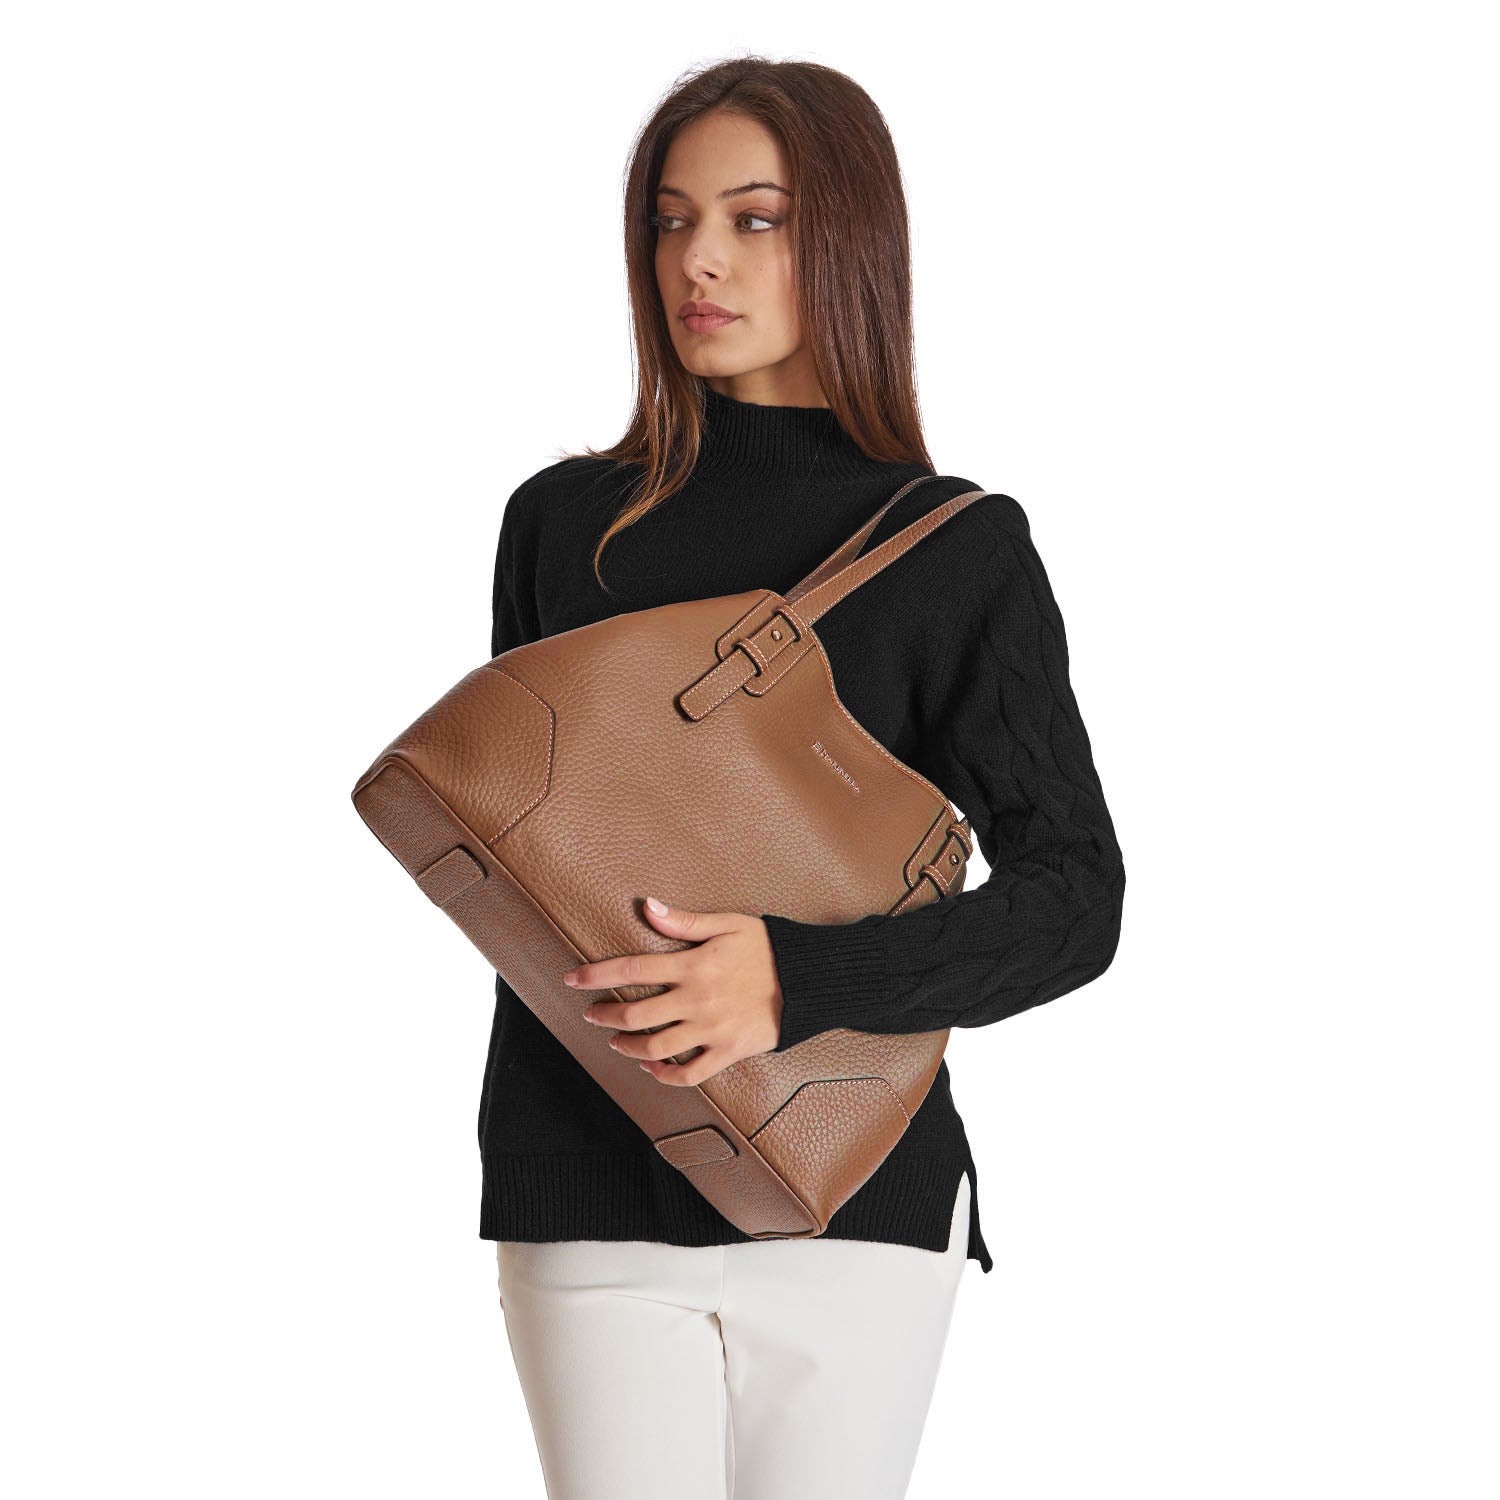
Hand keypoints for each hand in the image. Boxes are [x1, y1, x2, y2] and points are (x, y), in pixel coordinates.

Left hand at [565, 896, 784, 1085]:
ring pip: (657, 1047)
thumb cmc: (769, 947)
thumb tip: (647, 906)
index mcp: (693, 965)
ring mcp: (712, 1029)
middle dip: (605, 1016)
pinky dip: (665, 1074)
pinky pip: (691, 1072)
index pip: (633, 969)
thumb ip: (684, 921)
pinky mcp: (729, 1051)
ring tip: (616, 1043)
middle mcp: (697, 999)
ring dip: (629, 1047)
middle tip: (591, 1015)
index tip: (573, 979)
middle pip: (636, 1014)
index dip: (597, 975)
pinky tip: (652, 1067)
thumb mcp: (728, 923)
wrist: (810, 980)